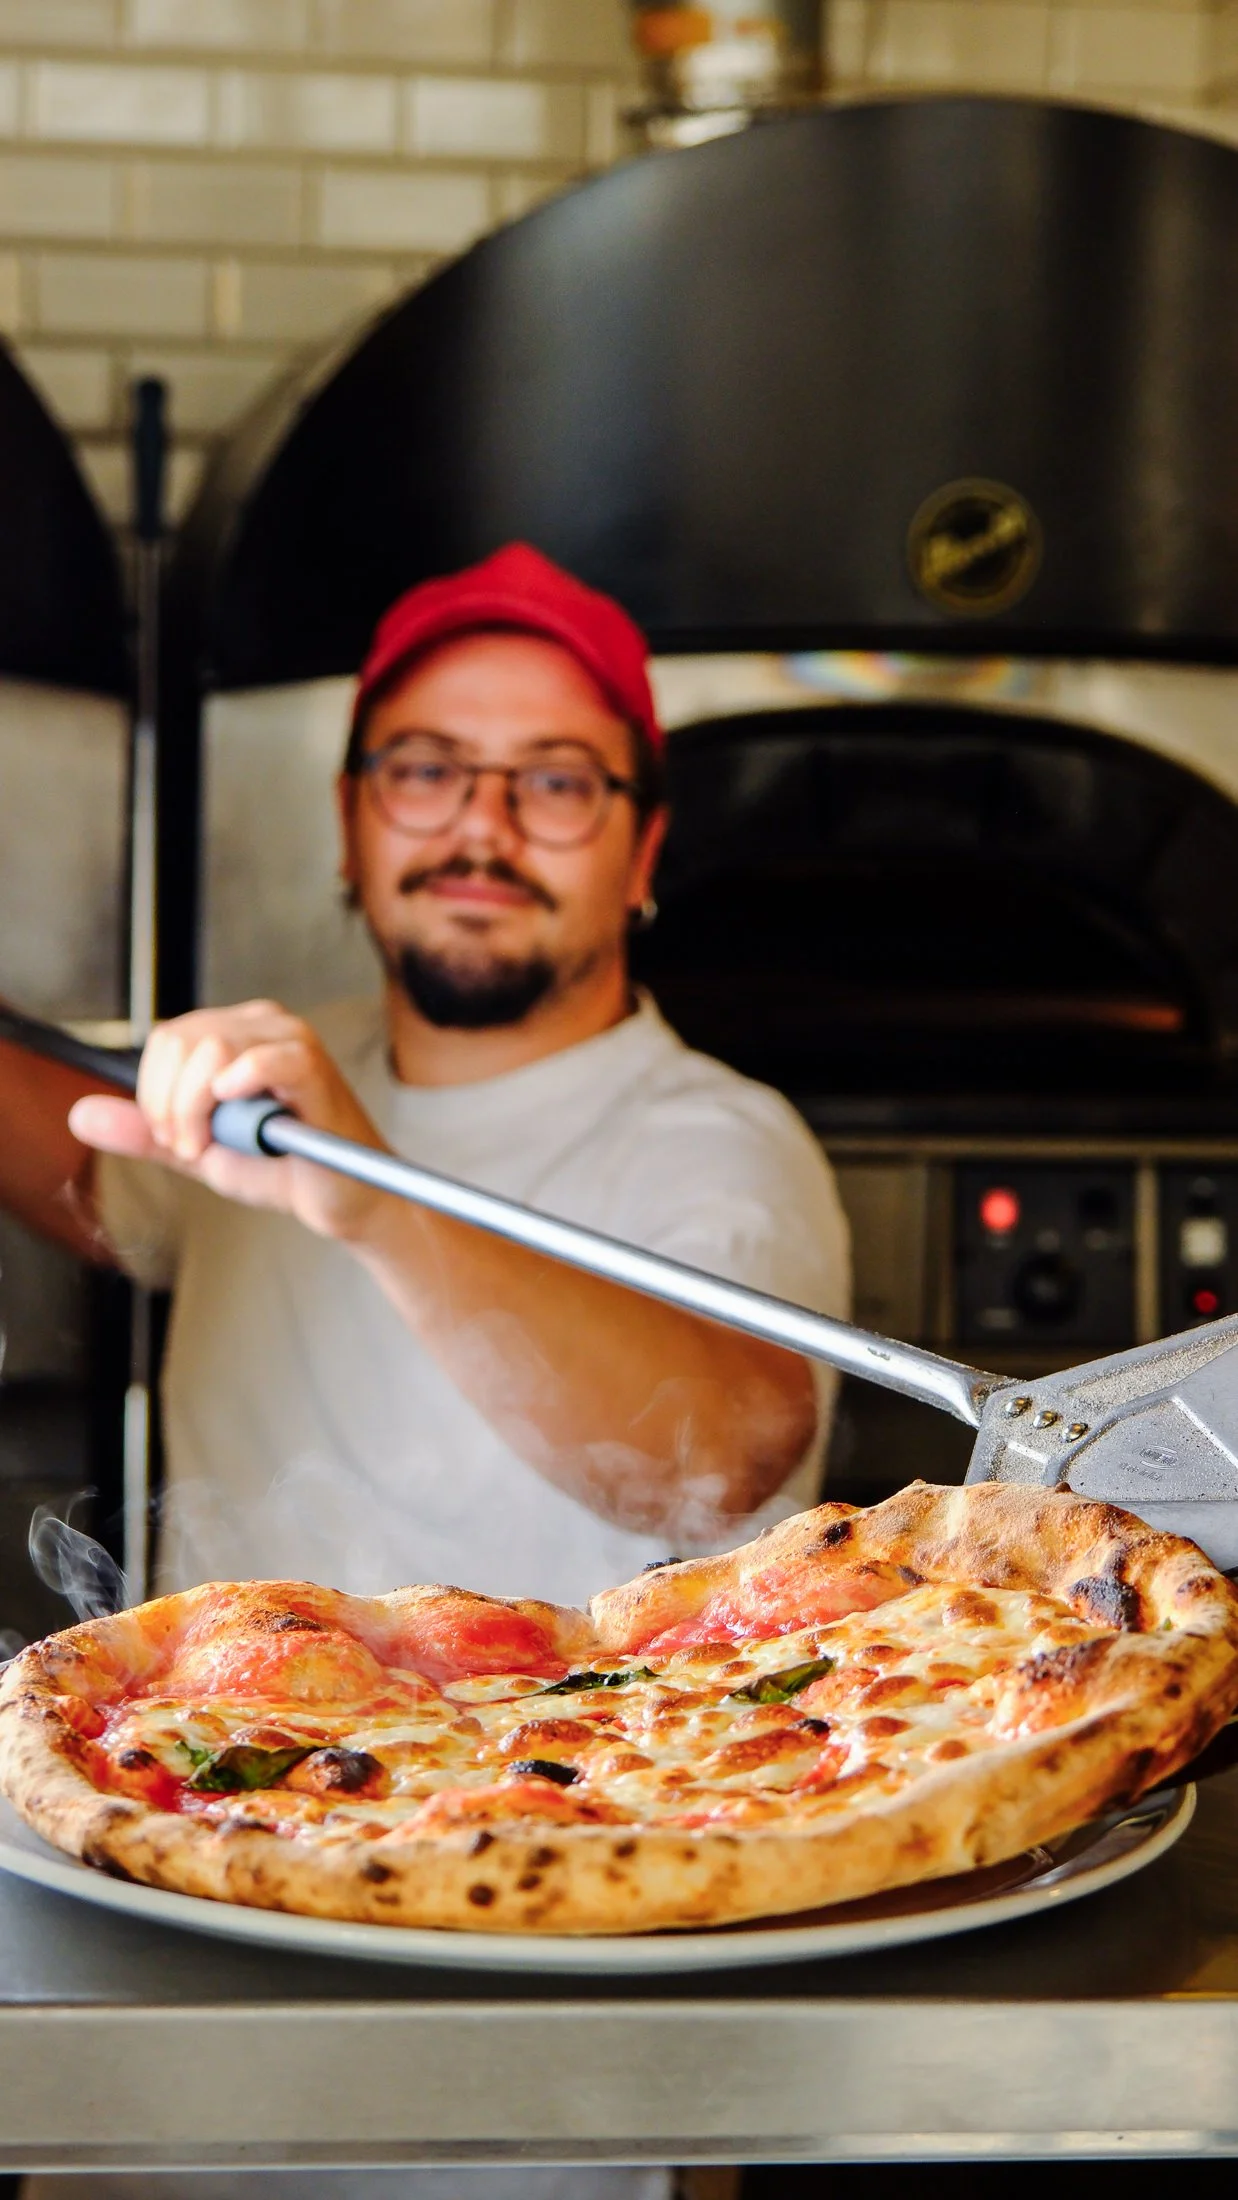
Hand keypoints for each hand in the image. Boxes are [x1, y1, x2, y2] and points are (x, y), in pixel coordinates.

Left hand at [68, 1001, 391, 1241]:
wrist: (341, 1199)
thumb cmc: (282, 1168)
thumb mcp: (199, 1149)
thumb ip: (146, 1131)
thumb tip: (79, 1114)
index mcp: (233, 1035)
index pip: (166, 1039)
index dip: (154, 1093)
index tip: (172, 1139)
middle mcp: (262, 1024)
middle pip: (182, 1039)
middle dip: (169, 1103)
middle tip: (190, 1147)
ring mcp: (291, 1040)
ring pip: (212, 1047)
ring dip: (198, 1107)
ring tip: (217, 1145)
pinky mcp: (316, 1069)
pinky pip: (270, 1057)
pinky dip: (245, 1080)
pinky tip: (239, 1103)